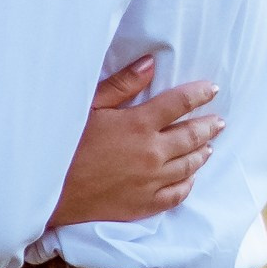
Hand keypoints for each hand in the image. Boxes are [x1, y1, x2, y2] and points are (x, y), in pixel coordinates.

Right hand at [49, 57, 221, 226]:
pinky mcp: (144, 205)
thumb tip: (151, 63)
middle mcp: (152, 153)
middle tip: (218, 121)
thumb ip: (123, 84)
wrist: (48, 193)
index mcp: (139, 124)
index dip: (199, 94)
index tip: (212, 90)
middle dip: (208, 126)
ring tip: (209, 146)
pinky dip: (188, 184)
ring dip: (202, 152)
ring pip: (189, 165)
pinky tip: (190, 178)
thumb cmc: (63, 145)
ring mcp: (151, 181)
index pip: (180, 103)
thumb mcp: (89, 106)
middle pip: (192, 136)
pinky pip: (177, 194)